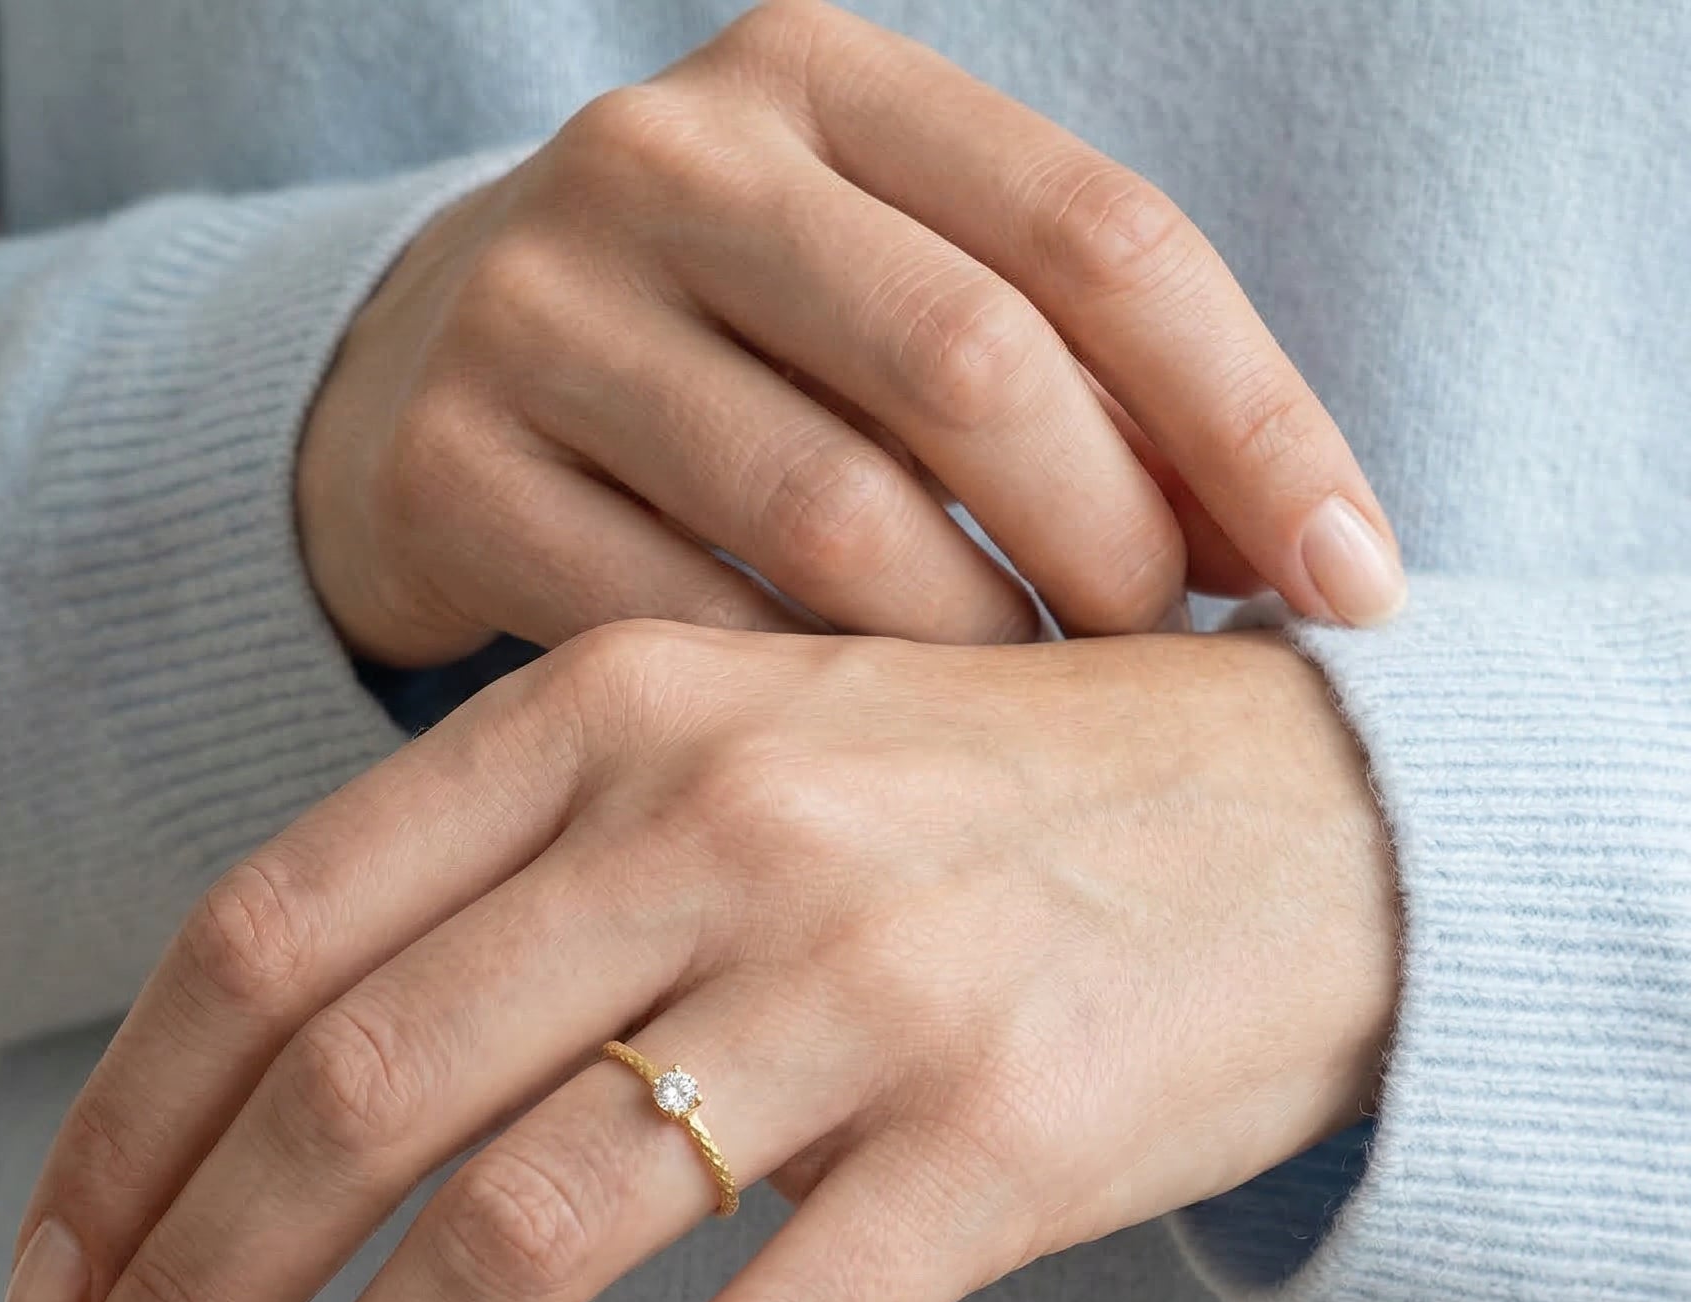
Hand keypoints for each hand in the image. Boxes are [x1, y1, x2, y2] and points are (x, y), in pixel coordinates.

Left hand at [6, 619, 1399, 1301]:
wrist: (1320, 819)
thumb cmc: (978, 799)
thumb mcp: (734, 742)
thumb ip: (525, 862)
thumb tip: (282, 1080)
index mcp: (612, 705)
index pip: (271, 932)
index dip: (125, 1130)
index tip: (48, 1283)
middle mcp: (716, 821)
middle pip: (355, 1099)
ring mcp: (865, 982)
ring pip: (518, 1244)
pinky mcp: (1001, 1142)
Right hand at [298, 0, 1407, 667]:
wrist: (411, 383)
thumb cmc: (724, 359)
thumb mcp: (888, 306)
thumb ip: (1070, 382)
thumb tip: (1300, 560)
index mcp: (822, 79)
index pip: (1099, 237)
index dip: (1256, 424)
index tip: (1355, 593)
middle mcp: (669, 161)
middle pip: (967, 364)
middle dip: (1108, 548)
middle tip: (1157, 666)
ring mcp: (536, 309)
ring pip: (825, 515)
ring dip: (968, 650)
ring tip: (1025, 723)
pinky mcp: (444, 470)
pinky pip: (677, 630)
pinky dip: (801, 709)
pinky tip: (860, 758)